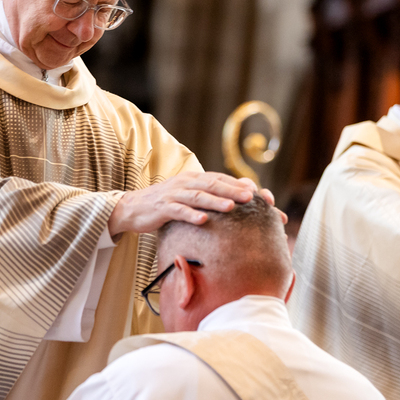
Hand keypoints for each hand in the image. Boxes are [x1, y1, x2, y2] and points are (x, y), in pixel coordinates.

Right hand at [107, 172, 273, 235]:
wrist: (133, 208)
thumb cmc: (166, 205)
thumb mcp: (189, 198)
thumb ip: (211, 197)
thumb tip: (240, 200)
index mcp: (196, 179)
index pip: (224, 180)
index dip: (244, 187)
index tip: (266, 198)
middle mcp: (186, 182)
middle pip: (213, 184)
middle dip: (234, 191)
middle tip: (254, 197)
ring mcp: (174, 194)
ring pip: (198, 196)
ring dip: (215, 201)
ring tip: (232, 207)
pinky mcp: (162, 207)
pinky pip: (178, 210)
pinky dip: (190, 214)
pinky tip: (203, 220)